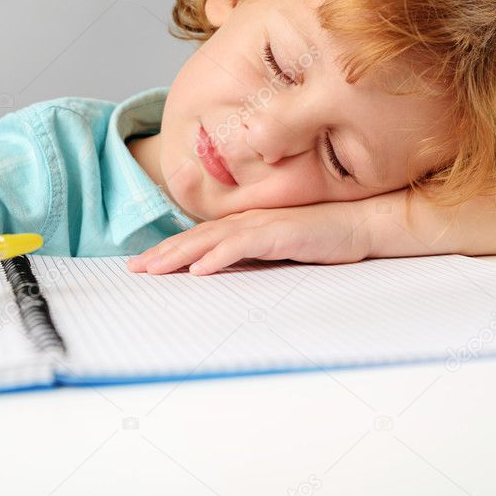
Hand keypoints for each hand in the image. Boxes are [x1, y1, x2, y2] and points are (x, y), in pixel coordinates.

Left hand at [126, 201, 375, 275]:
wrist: (362, 223)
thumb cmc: (325, 237)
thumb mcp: (282, 249)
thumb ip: (256, 256)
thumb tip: (227, 274)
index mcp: (247, 224)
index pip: (200, 238)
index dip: (170, 250)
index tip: (144, 265)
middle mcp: (248, 221)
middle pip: (196, 237)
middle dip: (162, 253)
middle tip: (133, 269)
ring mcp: (262, 225)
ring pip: (210, 240)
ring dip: (179, 255)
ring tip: (153, 269)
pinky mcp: (279, 233)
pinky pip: (241, 246)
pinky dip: (217, 257)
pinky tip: (198, 269)